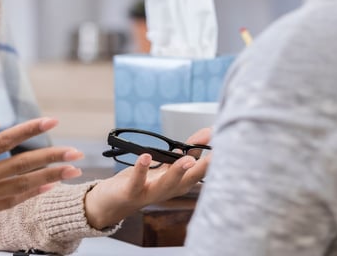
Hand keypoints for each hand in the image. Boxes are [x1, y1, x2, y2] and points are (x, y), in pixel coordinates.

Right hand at [0, 117, 83, 240]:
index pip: (4, 141)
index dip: (30, 129)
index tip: (51, 120)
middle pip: (21, 166)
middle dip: (51, 157)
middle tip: (76, 152)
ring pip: (21, 186)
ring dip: (48, 177)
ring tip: (71, 171)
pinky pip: (9, 202)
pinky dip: (29, 195)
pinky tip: (45, 188)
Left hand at [83, 127, 212, 229]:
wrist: (112, 203)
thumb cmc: (142, 182)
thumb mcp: (167, 166)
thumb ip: (187, 151)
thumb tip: (208, 133)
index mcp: (179, 183)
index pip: (200, 172)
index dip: (213, 159)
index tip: (224, 143)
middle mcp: (168, 190)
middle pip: (189, 180)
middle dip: (203, 168)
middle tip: (216, 156)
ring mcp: (150, 193)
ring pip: (167, 184)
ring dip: (177, 172)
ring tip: (187, 159)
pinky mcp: (132, 192)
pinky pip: (137, 181)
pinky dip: (142, 169)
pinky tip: (146, 156)